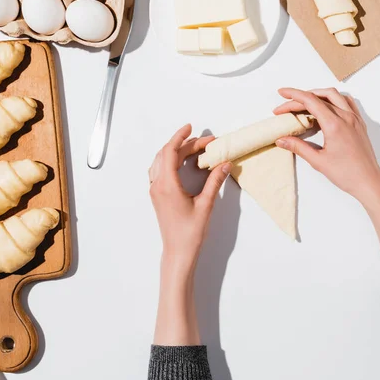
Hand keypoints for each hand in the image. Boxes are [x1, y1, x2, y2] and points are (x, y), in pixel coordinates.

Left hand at [149, 124, 230, 278]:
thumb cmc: (190, 232)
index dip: (180, 137)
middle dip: (184, 144)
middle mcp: (157, 185)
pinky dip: (170, 161)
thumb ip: (215, 182)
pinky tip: (181, 162)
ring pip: (161, 162)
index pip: (170, 152)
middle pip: (167, 155)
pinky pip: (159, 171)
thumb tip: (224, 163)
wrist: (178, 252)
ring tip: (194, 147)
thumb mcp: (206, 205)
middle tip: (204, 141)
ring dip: (176, 151)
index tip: (190, 127)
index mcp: (167, 185)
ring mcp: (155, 191)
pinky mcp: (158, 196)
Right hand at [274, 88, 379, 204]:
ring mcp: (354, 119)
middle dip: (301, 97)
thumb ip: (298, 147)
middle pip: (320, 96)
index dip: (293, 95)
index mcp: (334, 125)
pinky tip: (326, 107)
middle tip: (287, 106)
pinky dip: (333, 100)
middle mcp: (346, 117)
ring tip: (305, 103)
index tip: (282, 94)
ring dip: (317, 95)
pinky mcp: (359, 123)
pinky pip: (346, 102)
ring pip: (334, 96)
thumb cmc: (347, 174)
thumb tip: (282, 140)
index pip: (310, 101)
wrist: (369, 181)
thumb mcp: (318, 161)